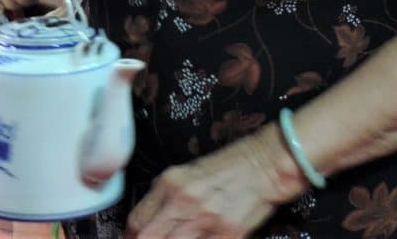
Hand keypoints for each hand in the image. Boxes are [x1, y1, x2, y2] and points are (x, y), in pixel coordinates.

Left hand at [126, 126, 301, 237]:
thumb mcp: (188, 173)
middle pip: (147, 238)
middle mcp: (184, 202)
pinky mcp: (227, 236)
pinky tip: (197, 238)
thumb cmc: (228, 167)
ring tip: (175, 238)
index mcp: (171, 183)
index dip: (131, 236)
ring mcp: (205, 222)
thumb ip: (165, 196)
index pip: (136, 221)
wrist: (265, 165)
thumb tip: (147, 222)